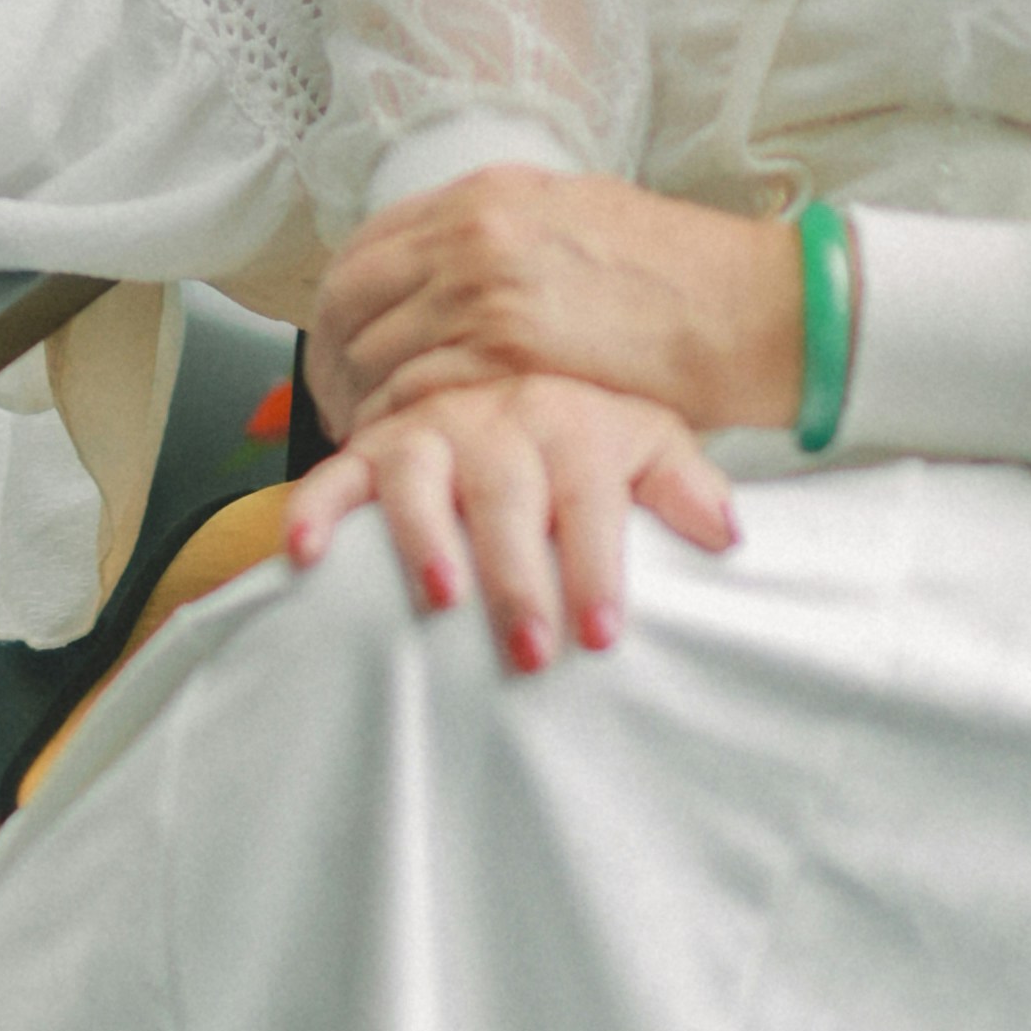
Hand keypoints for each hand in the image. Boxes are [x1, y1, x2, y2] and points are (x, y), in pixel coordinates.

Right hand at [285, 368, 737, 670]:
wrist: (507, 380)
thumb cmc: (582, 442)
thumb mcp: (645, 446)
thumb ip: (685, 486)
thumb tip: (726, 532)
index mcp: (570, 420)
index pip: (588, 497)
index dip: (596, 566)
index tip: (602, 635)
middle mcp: (495, 419)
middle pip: (507, 496)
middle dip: (518, 576)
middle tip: (532, 651)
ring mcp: (429, 431)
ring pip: (419, 478)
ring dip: (425, 538)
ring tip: (440, 599)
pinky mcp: (370, 449)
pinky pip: (335, 474)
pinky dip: (313, 509)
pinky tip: (304, 554)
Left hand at [308, 165, 802, 443]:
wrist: (749, 307)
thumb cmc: (680, 275)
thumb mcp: (579, 219)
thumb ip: (506, 235)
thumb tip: (454, 264)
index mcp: (485, 194)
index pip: (367, 244)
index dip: (342, 305)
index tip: (340, 345)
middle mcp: (472, 231)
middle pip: (350, 296)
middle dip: (333, 357)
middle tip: (338, 403)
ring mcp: (484, 287)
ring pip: (372, 350)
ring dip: (358, 401)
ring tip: (372, 441)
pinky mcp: (505, 350)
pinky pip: (412, 394)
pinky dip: (397, 429)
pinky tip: (409, 455)